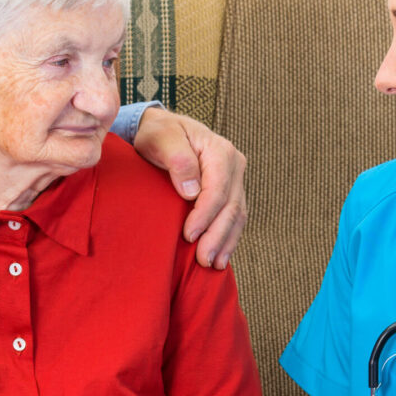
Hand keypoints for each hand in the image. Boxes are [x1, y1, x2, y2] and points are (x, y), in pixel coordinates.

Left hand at [133, 108, 247, 268]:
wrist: (163, 130)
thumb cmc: (159, 133)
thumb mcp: (161, 137)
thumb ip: (178, 159)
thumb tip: (192, 190)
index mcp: (220, 151)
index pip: (217, 189)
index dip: (205, 215)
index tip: (188, 235)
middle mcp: (234, 164)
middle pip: (231, 206)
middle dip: (217, 236)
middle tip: (203, 260)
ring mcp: (235, 178)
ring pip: (237, 215)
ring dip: (226, 242)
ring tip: (213, 265)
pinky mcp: (231, 191)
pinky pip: (234, 217)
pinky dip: (228, 238)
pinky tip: (220, 257)